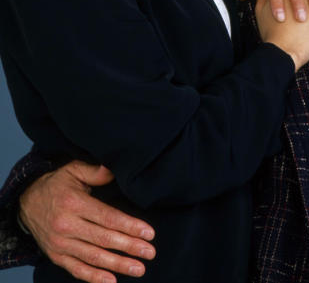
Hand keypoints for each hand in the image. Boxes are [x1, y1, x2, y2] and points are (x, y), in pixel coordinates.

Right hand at [19, 161, 154, 282]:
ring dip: (117, 265)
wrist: (26, 202)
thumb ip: (95, 172)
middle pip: (103, 239)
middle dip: (129, 247)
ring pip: (93, 257)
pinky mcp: (56, 256)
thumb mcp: (73, 170)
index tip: (149, 233)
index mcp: (74, 204)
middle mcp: (66, 226)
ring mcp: (60, 244)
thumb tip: (114, 172)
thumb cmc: (56, 185)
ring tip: (138, 269)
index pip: (108, 218)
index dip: (130, 226)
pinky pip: (76, 269)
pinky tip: (112, 281)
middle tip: (150, 252)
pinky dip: (93, 277)